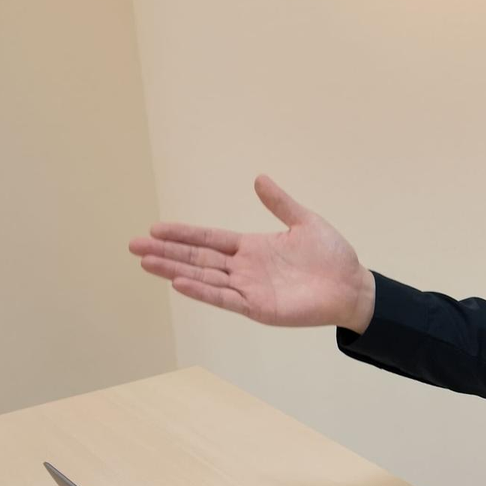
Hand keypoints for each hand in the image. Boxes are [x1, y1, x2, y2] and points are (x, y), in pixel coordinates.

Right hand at [127, 175, 375, 331]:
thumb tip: (259, 178)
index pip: (209, 239)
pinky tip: (180, 282)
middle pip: (197, 258)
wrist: (352, 286)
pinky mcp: (258, 307)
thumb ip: (279, 203)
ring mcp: (248, 289)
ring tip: (147, 262)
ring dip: (175, 270)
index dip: (183, 234)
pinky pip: (225, 298)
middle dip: (166, 252)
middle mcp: (244, 268)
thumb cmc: (332, 256)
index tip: (155, 229)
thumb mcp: (304, 221)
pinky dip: (202, 291)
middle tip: (133, 246)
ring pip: (204, 278)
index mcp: (252, 247)